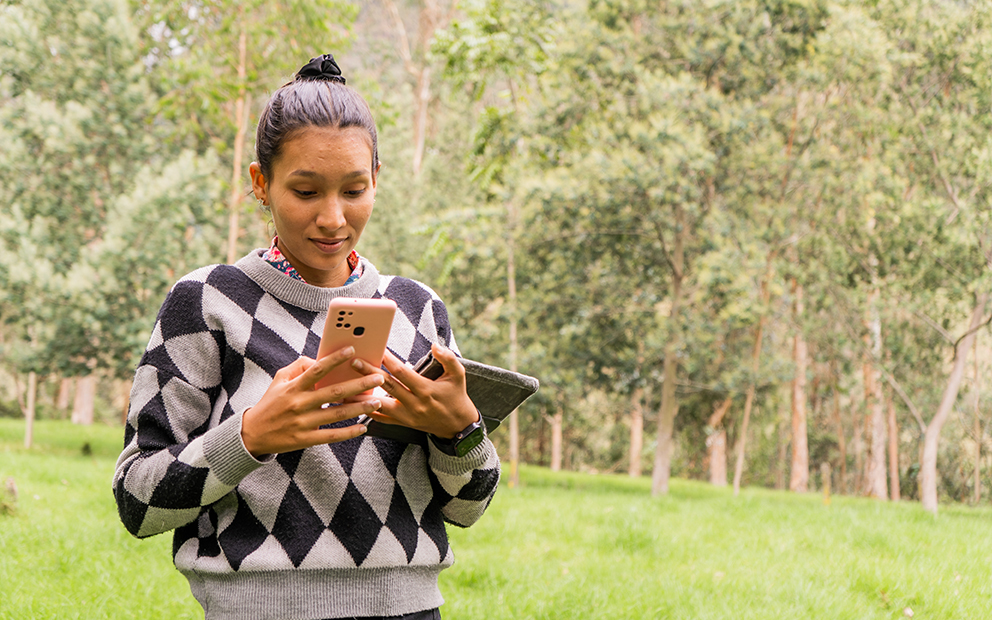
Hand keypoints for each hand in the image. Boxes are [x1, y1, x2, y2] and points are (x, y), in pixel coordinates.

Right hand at [241, 346, 384, 457]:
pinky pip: (331, 436)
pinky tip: (363, 428)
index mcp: (293, 387)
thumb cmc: (270, 403)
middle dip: (359, 384)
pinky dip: (349, 432)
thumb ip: (298, 366)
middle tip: (378, 377)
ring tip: (377, 402)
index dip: (335, 359)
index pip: (317, 369)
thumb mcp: (279, 379)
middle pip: (334, 392)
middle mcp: (299, 404)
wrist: (252, 434)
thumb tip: (318, 359)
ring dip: (360, 408)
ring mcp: (303, 423)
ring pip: (337, 414)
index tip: (352, 350)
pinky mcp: (305, 439)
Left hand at [350, 343, 479, 438]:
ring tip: (345, 389)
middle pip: (388, 387)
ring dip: (362, 397)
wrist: (458, 426)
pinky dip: (368, 411)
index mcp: (426, 390)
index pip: (403, 373)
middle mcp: (415, 404)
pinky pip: (382, 419)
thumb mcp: (458, 375)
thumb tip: (435, 346)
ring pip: (380, 405)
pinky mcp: (403, 423)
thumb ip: (448, 359)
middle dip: (370, 373)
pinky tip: (354, 405)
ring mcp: (407, 416)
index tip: (378, 349)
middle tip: (354, 362)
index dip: (390, 361)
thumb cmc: (456, 396)